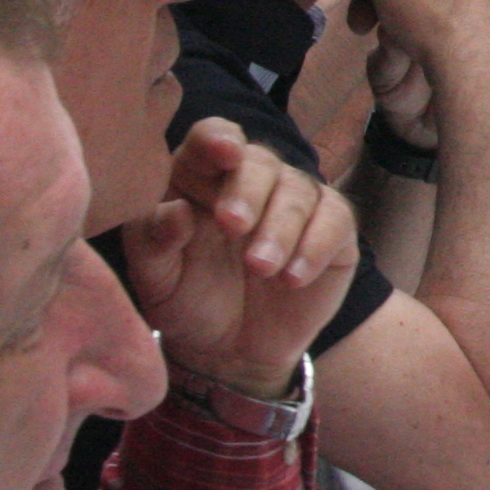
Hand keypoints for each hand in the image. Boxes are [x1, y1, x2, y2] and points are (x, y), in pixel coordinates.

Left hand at [120, 121, 358, 400]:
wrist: (232, 351)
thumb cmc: (187, 301)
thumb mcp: (156, 278)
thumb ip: (156, 241)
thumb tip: (176, 212)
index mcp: (199, 177)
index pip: (210, 138)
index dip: (218, 139)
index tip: (224, 152)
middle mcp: (251, 180)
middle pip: (259, 161)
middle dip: (249, 191)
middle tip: (234, 226)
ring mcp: (296, 201)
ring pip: (298, 190)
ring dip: (280, 229)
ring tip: (261, 269)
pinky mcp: (332, 229)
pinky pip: (334, 221)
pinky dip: (315, 247)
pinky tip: (292, 278)